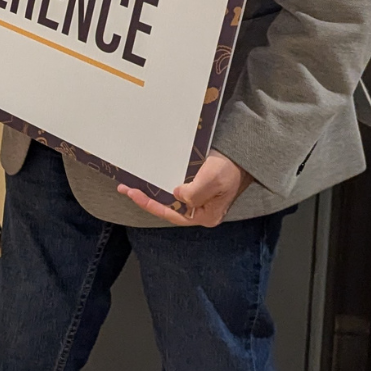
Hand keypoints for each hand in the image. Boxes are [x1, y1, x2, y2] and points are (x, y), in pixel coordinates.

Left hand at [117, 152, 251, 227]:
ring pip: (169, 198)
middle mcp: (200, 211)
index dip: (152, 205)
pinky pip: (174, 188)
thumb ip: (193, 192)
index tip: (134, 194)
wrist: (245, 155)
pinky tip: (150, 178)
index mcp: (205, 215)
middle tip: (126, 188)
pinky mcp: (197, 187)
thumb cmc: (231, 168)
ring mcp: (199, 200)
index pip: (172, 214)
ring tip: (131, 184)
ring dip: (151, 191)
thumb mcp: (212, 179)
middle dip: (147, 199)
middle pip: (168, 208)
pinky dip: (161, 184)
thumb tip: (177, 195)